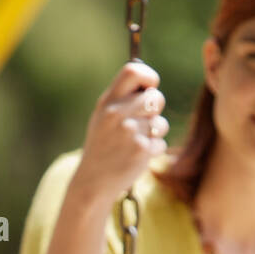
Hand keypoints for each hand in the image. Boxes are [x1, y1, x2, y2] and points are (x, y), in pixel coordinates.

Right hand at [76, 62, 168, 204]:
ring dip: (154, 134)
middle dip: (155, 110)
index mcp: (107, 102)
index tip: (148, 89)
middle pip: (156, 98)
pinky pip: (160, 143)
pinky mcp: (141, 151)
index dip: (148, 77)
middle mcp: (117, 114)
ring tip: (135, 142)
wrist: (93, 182)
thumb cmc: (102, 146)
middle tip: (142, 122)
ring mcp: (130, 132)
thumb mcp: (102, 117)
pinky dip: (153, 150)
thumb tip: (151, 83)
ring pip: (161, 123)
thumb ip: (122, 98)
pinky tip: (136, 156)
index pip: (134, 71)